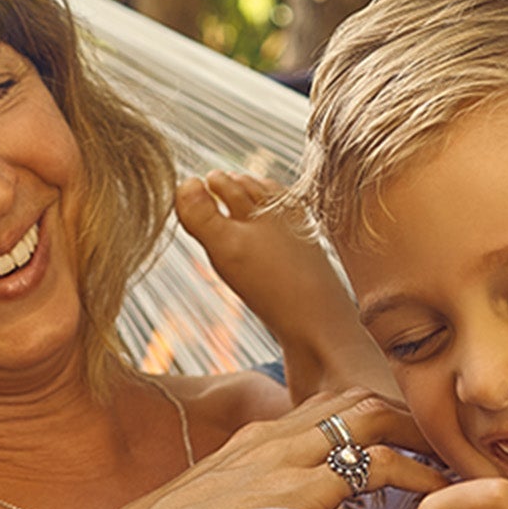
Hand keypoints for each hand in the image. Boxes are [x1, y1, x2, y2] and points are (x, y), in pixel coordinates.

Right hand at [78, 388, 447, 508]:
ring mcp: (284, 456)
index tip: (407, 443)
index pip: (327, 408)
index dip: (373, 420)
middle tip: (444, 448)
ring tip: (454, 467)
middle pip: (357, 401)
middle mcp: (271, 436)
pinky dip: (417, 475)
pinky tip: (439, 500)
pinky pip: (377, 465)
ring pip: (374, 419)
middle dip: (405, 418)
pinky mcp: (299, 487)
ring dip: (418, 438)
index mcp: (251, 441)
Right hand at [176, 171, 399, 404]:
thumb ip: (203, 216)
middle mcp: (287, 220)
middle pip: (254, 195)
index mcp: (269, 207)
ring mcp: (301, 244)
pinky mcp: (309, 268)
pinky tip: (267, 243)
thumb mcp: (228, 247)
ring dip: (254, 206)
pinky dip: (272, 232)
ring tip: (241, 203)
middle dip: (235, 187)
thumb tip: (185, 182)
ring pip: (272, 216)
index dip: (215, 182)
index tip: (202, 178)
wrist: (321, 330)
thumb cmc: (274, 287)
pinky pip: (286, 240)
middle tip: (217, 181)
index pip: (234, 185)